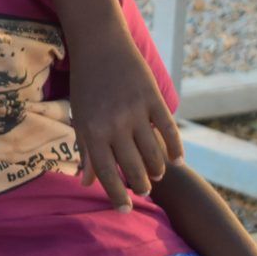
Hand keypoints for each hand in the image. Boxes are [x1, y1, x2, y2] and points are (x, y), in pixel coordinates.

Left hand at [67, 25, 182, 209]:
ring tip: (154, 175)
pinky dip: (175, 149)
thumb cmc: (86, 83)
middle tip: (143, 190)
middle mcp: (114, 124)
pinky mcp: (154, 100)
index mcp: (92, 130)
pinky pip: (170, 131)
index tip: (124, 211)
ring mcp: (136, 112)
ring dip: (156, 170)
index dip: (116, 196)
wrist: (99, 44)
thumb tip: (86, 183)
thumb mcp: (79, 116)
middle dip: (140, 185)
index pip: (107, 173)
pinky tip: (177, 160)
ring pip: (154, 155)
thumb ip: (85, 150)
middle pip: (134, 168)